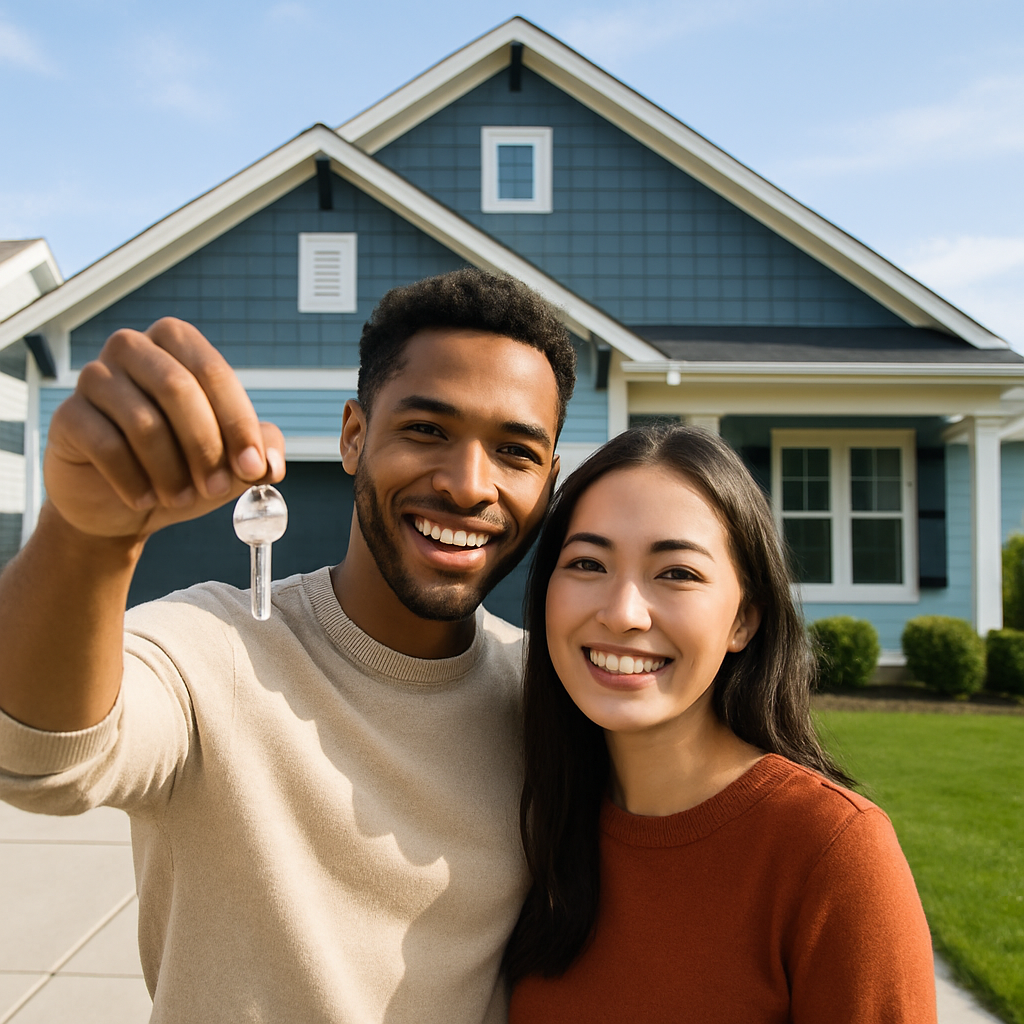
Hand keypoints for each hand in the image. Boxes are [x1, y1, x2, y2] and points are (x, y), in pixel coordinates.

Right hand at [44, 318, 284, 538]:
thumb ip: (260, 452)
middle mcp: (132, 348)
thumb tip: (273, 462)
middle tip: (218, 489)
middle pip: (177, 388)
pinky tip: (145, 500)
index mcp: (176, 343)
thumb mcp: (228, 460)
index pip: (213, 372)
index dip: (237, 422)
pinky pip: (106, 445)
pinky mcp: (68, 415)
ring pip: (143, 421)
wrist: (119, 504)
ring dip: (171, 470)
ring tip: (182, 499)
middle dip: (206, 446)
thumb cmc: (181, 468)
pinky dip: (133, 480)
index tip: (254, 467)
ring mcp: (94, 378)